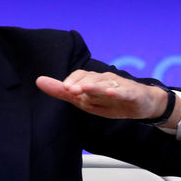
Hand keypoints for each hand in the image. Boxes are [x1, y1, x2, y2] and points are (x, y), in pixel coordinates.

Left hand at [36, 70, 180, 125]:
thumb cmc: (111, 102)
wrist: (142, 104)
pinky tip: (111, 93)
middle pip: (91, 79)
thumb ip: (63, 92)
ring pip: (105, 84)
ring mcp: (119, 85)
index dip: (72, 80)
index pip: (80, 76)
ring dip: (95, 86)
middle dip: (81, 83)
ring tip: (85, 89)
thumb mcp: (85, 101)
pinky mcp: (132, 93)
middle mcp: (105, 80)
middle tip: (70, 90)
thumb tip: (38, 81)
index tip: (64, 88)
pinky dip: (117, 92)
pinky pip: (124, 92)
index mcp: (93, 81)